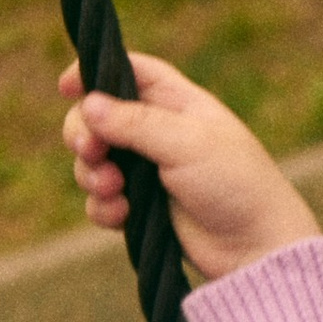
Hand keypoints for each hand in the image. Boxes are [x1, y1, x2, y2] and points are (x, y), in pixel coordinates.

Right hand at [59, 54, 319, 278]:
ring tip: (112, 189)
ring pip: (94, 161)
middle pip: (97, 117)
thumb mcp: (187, 143)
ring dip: (91, 174)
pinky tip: (121, 215)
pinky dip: (103, 207)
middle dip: (83, 133)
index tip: (65, 86)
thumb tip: (87, 104)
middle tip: (92, 151)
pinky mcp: (144, 209)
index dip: (95, 72)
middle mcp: (160, 133)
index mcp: (178, 104)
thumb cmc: (235, 186)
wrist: (257, 250)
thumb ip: (135, 122)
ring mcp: (149, 172)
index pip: (130, 72)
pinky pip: (103, 200)